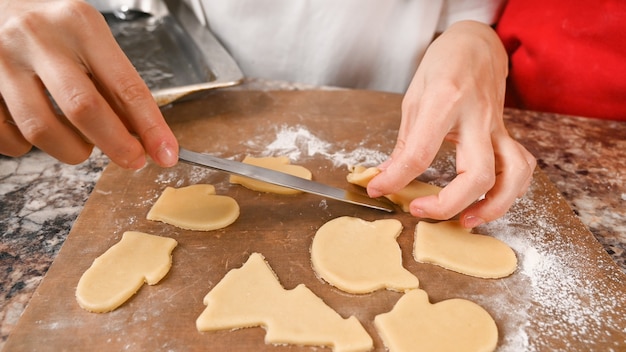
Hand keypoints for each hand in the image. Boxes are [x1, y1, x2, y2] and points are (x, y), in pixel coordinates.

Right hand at [0, 0, 177, 167]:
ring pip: (43, 130)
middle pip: (84, 108)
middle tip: (133, 160)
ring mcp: (1, 61)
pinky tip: (41, 133)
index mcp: (79, 24)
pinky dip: (30, 148)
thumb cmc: (53, 28)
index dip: (150, 127)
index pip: (125, 85)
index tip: (166, 153)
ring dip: (73, 150)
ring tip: (82, 143)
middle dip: (116, 145)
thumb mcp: (91, 40)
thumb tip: (144, 136)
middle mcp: (39, 38)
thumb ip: (114, 84)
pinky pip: (10, 138)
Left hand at [367, 21, 535, 227]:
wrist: (477, 43)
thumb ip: (405, 142)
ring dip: (492, 206)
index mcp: (445, 102)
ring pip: (513, 175)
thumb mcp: (414, 97)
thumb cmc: (444, 64)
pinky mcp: (507, 134)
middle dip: (448, 204)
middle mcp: (478, 117)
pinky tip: (489, 200)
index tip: (378, 191)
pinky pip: (521, 166)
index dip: (395, 179)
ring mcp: (498, 127)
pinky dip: (510, 190)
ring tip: (466, 221)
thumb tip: (386, 177)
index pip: (420, 154)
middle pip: (477, 175)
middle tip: (419, 210)